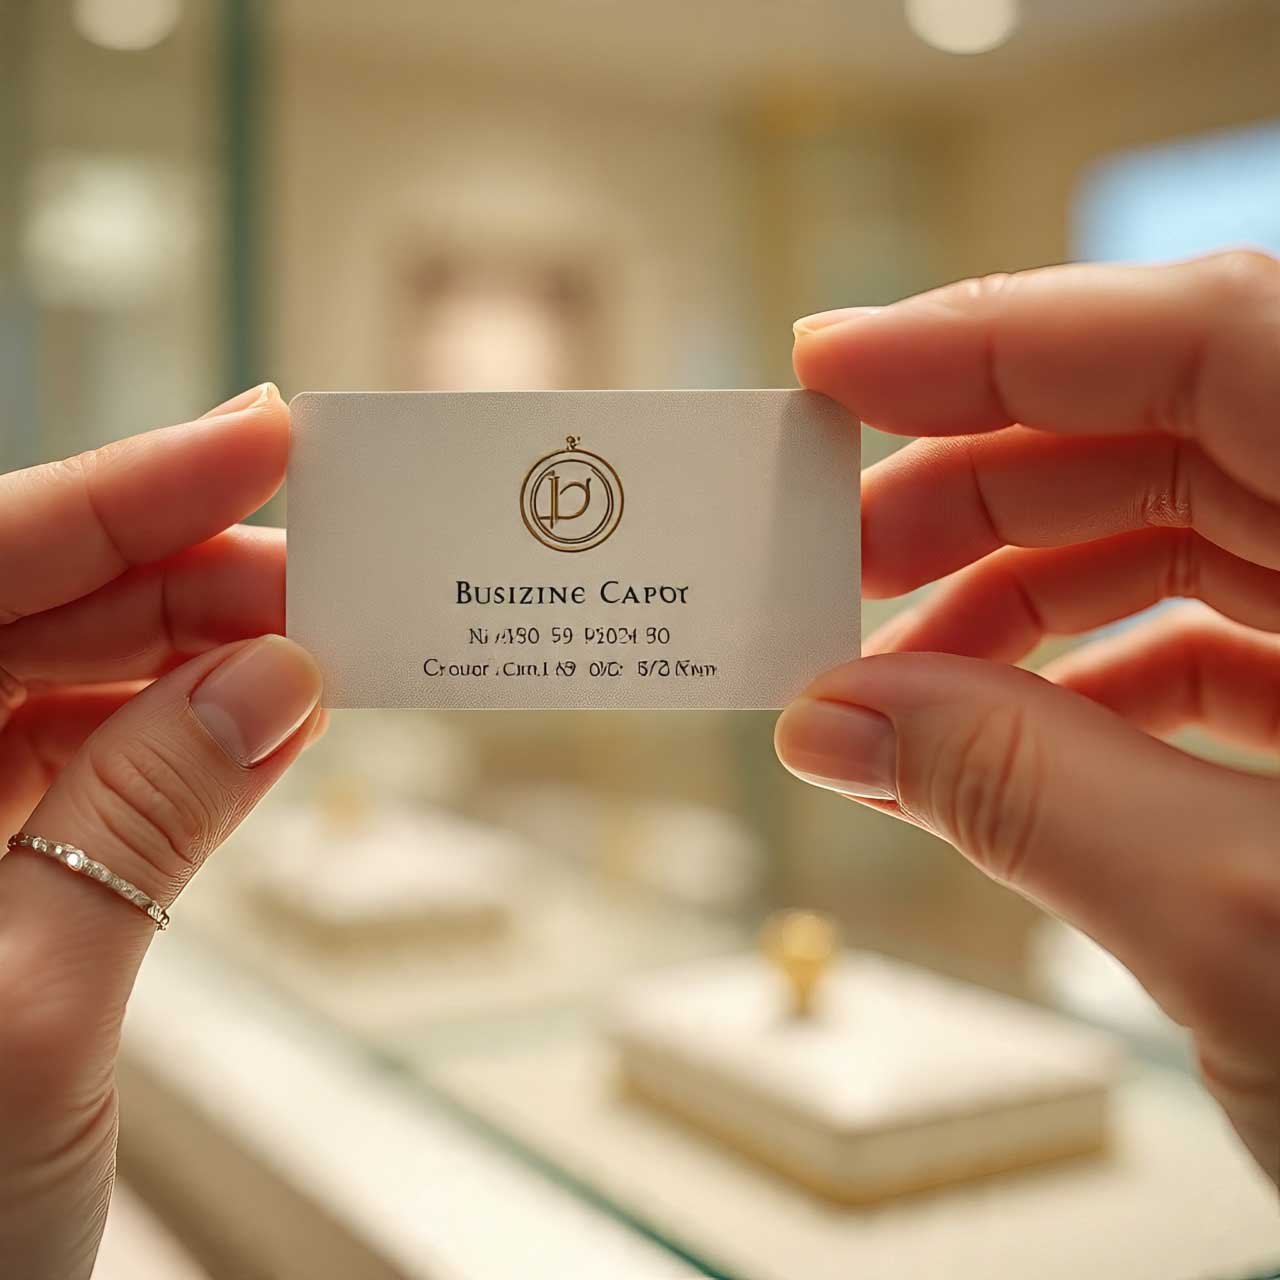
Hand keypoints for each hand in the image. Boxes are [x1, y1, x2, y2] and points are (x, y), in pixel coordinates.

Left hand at [0, 385, 323, 1278]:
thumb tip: (280, 678)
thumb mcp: (35, 1003)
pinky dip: (187, 743)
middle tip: (332, 559)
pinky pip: (95, 768)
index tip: (265, 432)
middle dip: (192, 578)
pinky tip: (266, 720)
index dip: (130, 489)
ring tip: (323, 638)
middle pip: (37, 613)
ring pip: (74, 685)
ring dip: (203, 659)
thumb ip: (148, 817)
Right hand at [775, 251, 1279, 1187]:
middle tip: (834, 552)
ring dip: (1022, 585)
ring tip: (899, 667)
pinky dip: (1096, 667)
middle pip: (1178, 427)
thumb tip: (830, 718)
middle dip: (979, 482)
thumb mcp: (1245, 933)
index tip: (833, 366)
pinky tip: (1005, 730)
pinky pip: (1223, 633)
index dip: (1003, 335)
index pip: (1215, 339)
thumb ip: (1026, 797)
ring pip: (1191, 528)